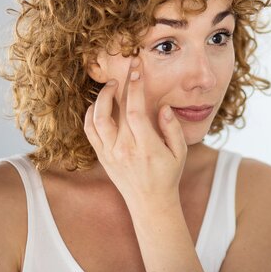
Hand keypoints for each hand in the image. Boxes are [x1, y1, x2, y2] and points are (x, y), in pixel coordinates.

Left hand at [84, 57, 187, 210]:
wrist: (150, 203)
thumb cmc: (168, 175)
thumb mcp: (180, 152)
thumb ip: (173, 128)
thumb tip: (163, 107)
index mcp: (146, 147)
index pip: (135, 112)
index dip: (135, 89)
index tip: (137, 71)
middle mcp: (124, 149)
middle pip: (116, 111)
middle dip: (121, 85)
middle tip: (128, 68)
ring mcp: (110, 153)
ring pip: (97, 119)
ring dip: (102, 97)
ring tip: (112, 85)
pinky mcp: (102, 156)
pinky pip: (90, 130)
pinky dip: (91, 113)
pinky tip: (100, 103)